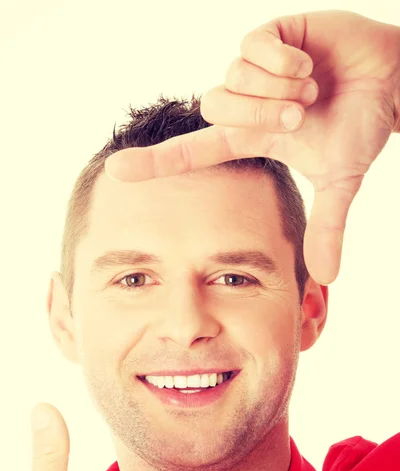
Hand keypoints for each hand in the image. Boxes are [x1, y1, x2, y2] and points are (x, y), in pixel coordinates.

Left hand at [105, 10, 399, 284]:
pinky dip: (285, 62)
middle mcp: (245, 103)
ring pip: (233, 79)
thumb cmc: (360, 125)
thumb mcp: (339, 181)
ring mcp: (254, 69)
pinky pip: (253, 48)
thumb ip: (327, 226)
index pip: (192, 151)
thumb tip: (328, 277)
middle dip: (262, 117)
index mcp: (251, 137)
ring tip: (311, 90)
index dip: (155, 163)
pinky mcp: (270, 35)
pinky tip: (307, 64)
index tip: (115, 172)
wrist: (389, 82)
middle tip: (301, 116)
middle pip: (214, 108)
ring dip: (280, 92)